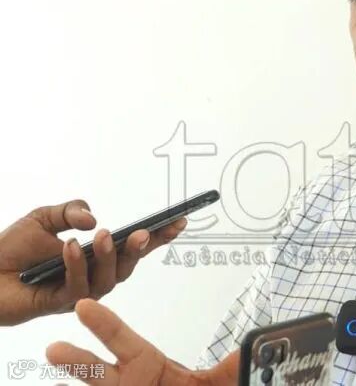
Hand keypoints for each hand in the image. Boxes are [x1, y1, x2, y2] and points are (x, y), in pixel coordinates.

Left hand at [0, 199, 186, 325]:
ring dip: (107, 257)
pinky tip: (69, 247)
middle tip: (143, 232)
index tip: (179, 221)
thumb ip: (70, 211)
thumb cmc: (11, 249)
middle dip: (138, 250)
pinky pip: (76, 287)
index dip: (158, 236)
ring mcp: (80, 292)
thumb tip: (93, 217)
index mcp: (96, 254)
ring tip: (100, 236)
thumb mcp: (44, 217)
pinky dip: (75, 265)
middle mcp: (94, 274)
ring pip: (107, 280)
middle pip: (128, 266)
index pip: (133, 246)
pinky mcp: (60, 303)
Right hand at [46, 298, 238, 384]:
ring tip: (56, 372)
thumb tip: (252, 347)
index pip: (124, 342)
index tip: (85, 306)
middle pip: (99, 374)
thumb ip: (231, 366)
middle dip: (78, 361)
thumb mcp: (223, 381)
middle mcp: (129, 385)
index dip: (105, 326)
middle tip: (54, 346)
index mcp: (150, 368)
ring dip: (78, 383)